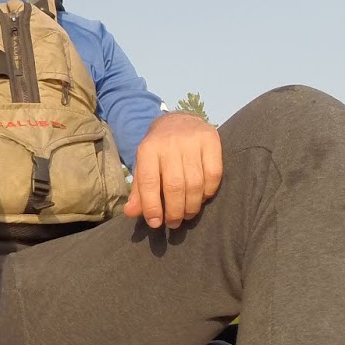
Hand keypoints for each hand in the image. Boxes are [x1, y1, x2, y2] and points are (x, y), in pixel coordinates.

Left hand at [123, 112, 222, 229]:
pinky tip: (202, 197)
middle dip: (174, 211)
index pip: (149, 182)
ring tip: (187, 214)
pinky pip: (214, 174)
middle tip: (174, 223)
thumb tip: (131, 213)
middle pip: (174, 186)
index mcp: (148, 149)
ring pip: (195, 183)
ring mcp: (192, 140)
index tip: (156, 223)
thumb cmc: (159, 150)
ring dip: (192, 206)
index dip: (152, 206)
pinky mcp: (211, 140)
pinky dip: (208, 192)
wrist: (179, 120)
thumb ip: (139, 190)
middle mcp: (169, 143)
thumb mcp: (144, 165)